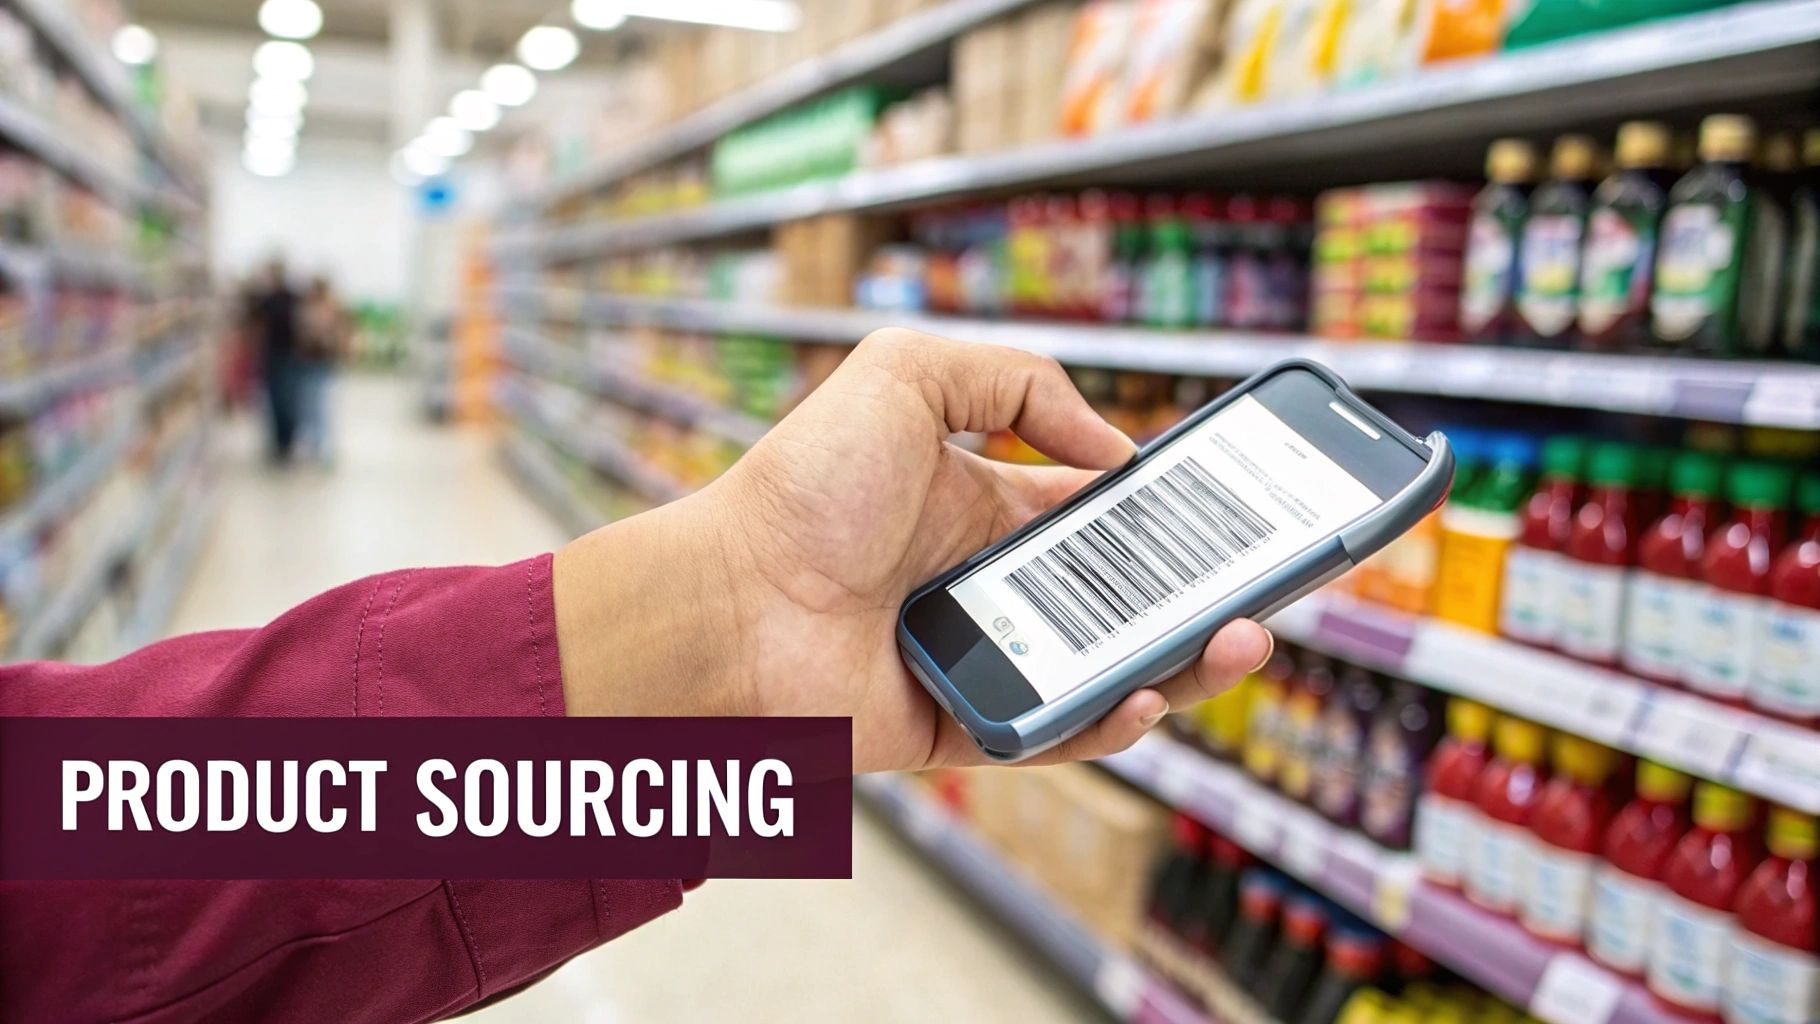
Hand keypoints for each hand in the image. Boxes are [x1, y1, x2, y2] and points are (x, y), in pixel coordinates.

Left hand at [553, 330, 1272, 772]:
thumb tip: (1109, 452)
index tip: (1238, 507)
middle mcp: (989, 585)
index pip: (1101, 512)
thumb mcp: (903, 375)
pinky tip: (1153, 691)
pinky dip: (1112, 720)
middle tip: (1268, 581)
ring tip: (1241, 636)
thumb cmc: (801, 489)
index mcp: (982, 506)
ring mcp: (980, 659)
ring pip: (1108, 669)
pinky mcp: (963, 727)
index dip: (1170, 511)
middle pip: (1123, 596)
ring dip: (1186, 658)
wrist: (729, 598)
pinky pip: (1057, 731)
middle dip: (1202, 589)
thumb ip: (1014, 381)